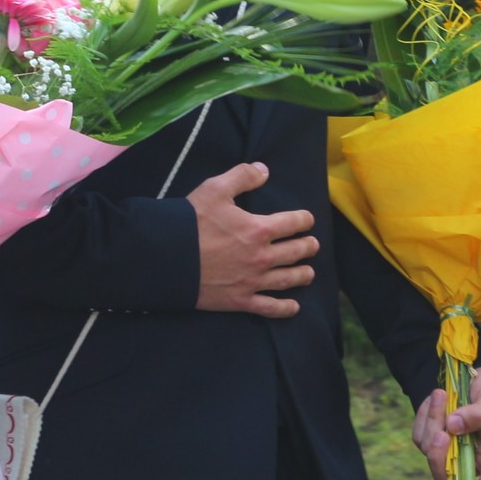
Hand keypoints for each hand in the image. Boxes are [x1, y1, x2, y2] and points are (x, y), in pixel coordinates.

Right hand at [187, 162, 315, 316]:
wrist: (168, 256)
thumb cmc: (191, 221)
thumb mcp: (215, 189)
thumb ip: (242, 176)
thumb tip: (264, 170)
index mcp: (259, 229)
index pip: (292, 223)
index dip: (304, 220)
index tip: (308, 220)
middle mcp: (262, 257)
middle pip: (295, 252)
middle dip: (307, 247)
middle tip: (312, 245)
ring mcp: (253, 281)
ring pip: (287, 280)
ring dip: (302, 275)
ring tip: (309, 272)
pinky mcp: (240, 300)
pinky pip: (269, 307)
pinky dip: (285, 308)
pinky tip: (294, 307)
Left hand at [414, 366, 480, 479]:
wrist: (470, 376)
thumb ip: (478, 413)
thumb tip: (453, 427)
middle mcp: (468, 459)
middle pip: (446, 478)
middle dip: (438, 458)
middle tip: (441, 431)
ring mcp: (447, 450)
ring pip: (429, 451)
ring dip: (432, 421)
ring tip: (441, 393)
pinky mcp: (430, 437)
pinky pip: (419, 434)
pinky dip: (424, 415)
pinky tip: (436, 398)